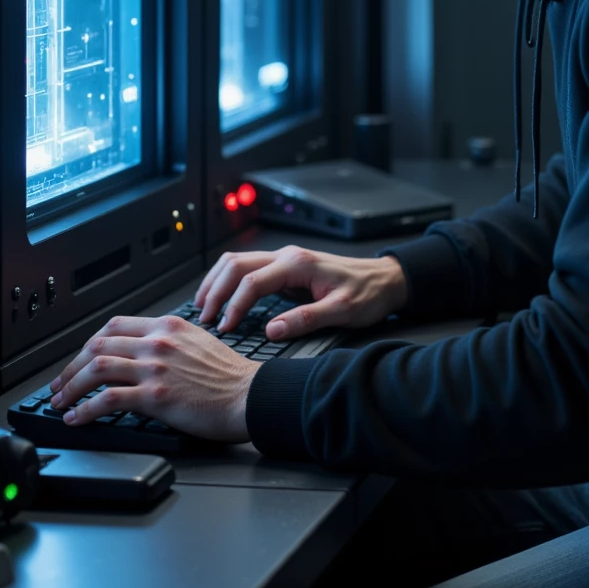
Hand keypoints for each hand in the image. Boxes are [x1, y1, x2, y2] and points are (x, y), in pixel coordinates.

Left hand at [48, 315, 257, 440]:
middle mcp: (158, 342)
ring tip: (60, 402)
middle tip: (60, 384)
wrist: (248, 396)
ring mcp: (155, 367)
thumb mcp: (197, 344)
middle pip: (98, 344)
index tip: (80, 360)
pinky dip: (84, 409)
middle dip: (72, 366)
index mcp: (168, 326)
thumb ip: (167, 344)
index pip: (115, 326)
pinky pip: (107, 400)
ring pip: (97, 368)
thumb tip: (138, 358)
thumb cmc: (229, 376)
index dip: (89, 343)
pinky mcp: (155, 395)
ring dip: (71, 387)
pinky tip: (76, 418)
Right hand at [195, 246, 408, 339]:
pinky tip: (222, 297)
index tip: (225, 328)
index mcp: (297, 264)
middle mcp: (287, 257)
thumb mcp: (342, 311)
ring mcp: (284, 260)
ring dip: (217, 281)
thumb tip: (273, 330)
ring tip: (203, 306)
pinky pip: (248, 268)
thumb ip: (306, 319)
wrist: (385, 280)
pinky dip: (229, 281)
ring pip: (238, 261)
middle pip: (236, 265)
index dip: (234, 305)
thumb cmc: (367, 293)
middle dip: (215, 290)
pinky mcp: (285, 268)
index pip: (252, 281)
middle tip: (203, 318)